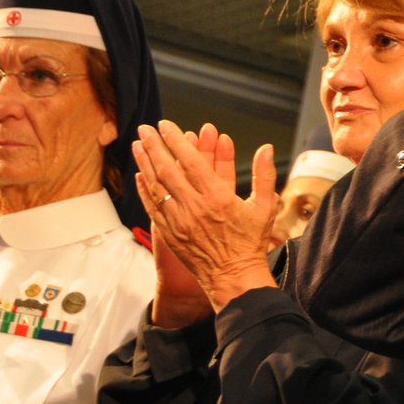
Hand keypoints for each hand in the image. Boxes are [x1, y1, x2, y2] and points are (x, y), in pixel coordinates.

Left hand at [133, 120, 277, 311]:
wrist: (233, 277)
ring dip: (145, 163)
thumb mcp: (265, 207)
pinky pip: (153, 207)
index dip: (177, 141)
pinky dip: (144, 190)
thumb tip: (266, 149)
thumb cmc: (251, 242)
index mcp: (217, 197)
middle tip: (145, 128)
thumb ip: (264, 175)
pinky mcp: (170, 233)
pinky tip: (140, 176)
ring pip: (156, 186)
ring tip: (137, 145)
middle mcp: (194, 207)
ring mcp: (178, 221)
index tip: (166, 126)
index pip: (192, 161)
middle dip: (154, 146)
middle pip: (168, 170)